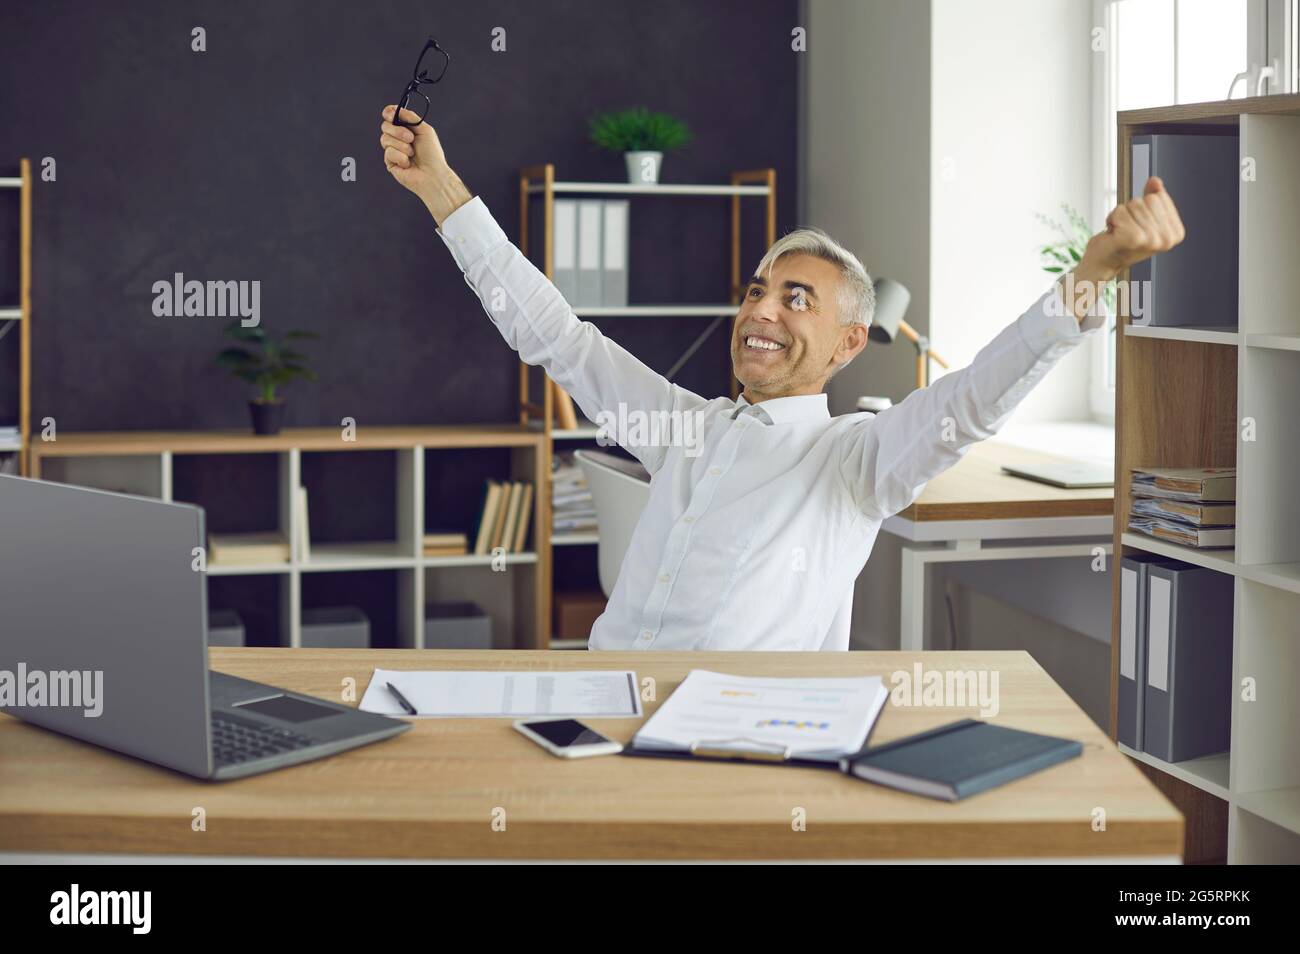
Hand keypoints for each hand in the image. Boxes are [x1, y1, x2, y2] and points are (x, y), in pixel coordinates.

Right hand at [379, 105, 470, 224]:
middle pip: (385, 126)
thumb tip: (396, 109)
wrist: (433, 175)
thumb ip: (411, 118)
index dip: (388, 113)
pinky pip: (388, 153)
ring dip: (401, 145)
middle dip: (397, 131)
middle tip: (411, 139)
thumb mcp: (425, 130)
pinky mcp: (390, 163)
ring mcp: (393, 151)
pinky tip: (408, 164)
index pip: (391, 117)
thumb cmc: (432, 154)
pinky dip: (400, 157)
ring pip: (385, 139)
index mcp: (407, 130)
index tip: (390, 113)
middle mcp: (399, 139)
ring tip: (412, 153)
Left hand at [1079, 176, 1185, 281]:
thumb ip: (1153, 197)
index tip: (1137, 224)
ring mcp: (1151, 239)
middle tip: (1126, 228)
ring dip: (1120, 215)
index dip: (1143, 206)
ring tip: (1119, 231)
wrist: (1102, 262)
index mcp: (1176, 233)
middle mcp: (1167, 239)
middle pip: (1148, 199)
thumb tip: (1155, 180)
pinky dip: (1112, 218)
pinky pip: (1120, 211)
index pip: (1159, 197)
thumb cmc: (1122, 239)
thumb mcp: (1143, 216)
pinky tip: (1112, 233)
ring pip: (1134, 204)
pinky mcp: (1133, 238)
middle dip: (1131, 210)